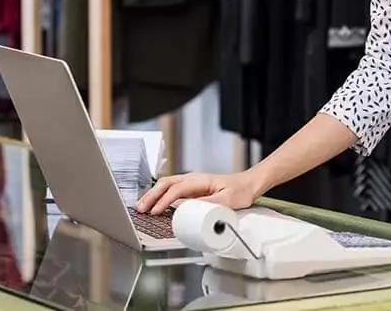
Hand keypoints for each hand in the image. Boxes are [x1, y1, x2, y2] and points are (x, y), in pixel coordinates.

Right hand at [135, 170, 264, 214]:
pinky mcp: (194, 190)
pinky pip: (173, 191)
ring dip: (154, 195)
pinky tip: (157, 205)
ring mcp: (192, 184)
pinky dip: (161, 197)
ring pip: (167, 186)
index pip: (176, 189)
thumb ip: (207, 205)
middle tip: (141, 209)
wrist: (249, 184)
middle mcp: (193, 179)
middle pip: (166, 184)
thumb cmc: (241, 190)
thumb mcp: (227, 200)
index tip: (156, 211)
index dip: (164, 201)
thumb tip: (188, 210)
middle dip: (151, 196)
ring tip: (143, 207)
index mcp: (200, 180)